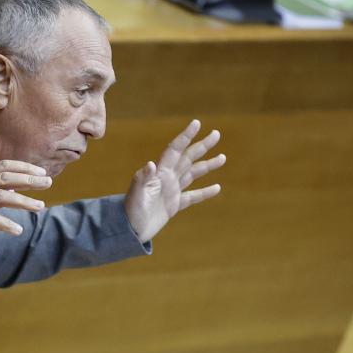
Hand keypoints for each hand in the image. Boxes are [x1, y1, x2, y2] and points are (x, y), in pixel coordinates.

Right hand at [0, 160, 51, 253]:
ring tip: (40, 206)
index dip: (24, 167)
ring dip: (24, 201)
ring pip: (2, 196)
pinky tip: (18, 230)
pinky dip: (6, 224)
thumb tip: (18, 187)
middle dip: (29, 180)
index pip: (3, 166)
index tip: (41, 173)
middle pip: (6, 178)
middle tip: (48, 183)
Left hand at [124, 120, 225, 242]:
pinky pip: (192, 196)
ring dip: (207, 165)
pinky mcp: (173, 205)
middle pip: (188, 158)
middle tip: (216, 134)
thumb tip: (151, 164)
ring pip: (193, 174)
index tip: (197, 123)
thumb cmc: (130, 211)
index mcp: (160, 173)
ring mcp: (171, 191)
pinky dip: (205, 192)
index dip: (186, 136)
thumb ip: (142, 179)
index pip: (175, 150)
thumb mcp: (136, 194)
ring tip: (223, 157)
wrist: (129, 230)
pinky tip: (217, 187)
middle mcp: (167, 178)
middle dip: (202, 146)